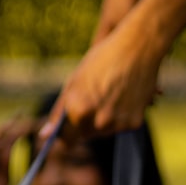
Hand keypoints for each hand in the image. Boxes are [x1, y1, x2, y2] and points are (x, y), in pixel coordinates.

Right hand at [0, 116, 35, 184]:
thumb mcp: (3, 176)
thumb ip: (6, 163)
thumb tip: (9, 152)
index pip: (12, 136)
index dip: (23, 128)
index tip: (37, 121)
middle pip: (3, 131)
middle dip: (16, 122)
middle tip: (27, 113)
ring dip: (4, 128)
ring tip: (15, 119)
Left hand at [41, 0, 185, 140]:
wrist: (140, 45)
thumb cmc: (102, 60)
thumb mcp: (74, 82)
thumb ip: (59, 112)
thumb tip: (45, 135)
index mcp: (79, 111)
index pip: (67, 139)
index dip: (65, 134)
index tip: (66, 128)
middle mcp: (98, 121)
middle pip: (85, 135)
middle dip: (85, 123)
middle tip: (92, 100)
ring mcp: (118, 123)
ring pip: (103, 132)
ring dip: (102, 121)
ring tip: (108, 95)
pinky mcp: (134, 123)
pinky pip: (120, 127)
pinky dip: (121, 117)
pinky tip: (123, 97)